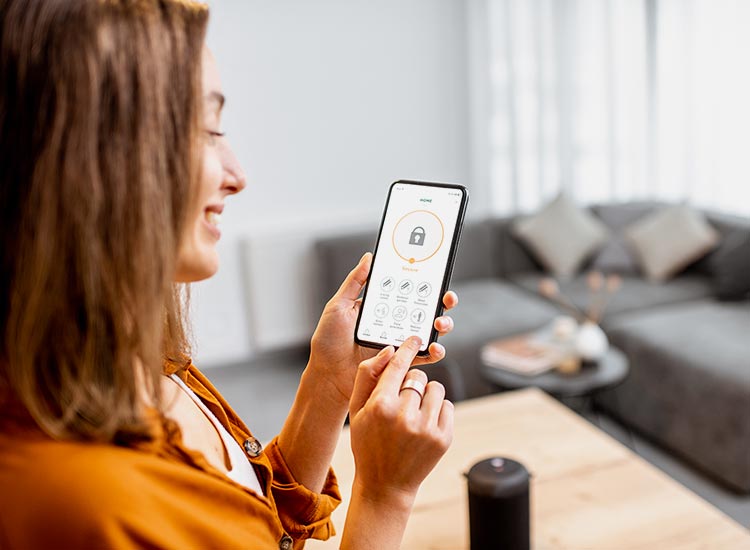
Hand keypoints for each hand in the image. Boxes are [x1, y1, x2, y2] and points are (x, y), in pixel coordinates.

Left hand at [308, 252, 458, 406]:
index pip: (409, 290)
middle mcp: (395, 323)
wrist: (326, 374)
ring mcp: (400, 343)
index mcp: (383, 307)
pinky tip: (434, 348)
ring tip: (439, 323)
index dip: (426, 282)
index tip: (436, 274)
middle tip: (446, 298)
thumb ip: (355, 282)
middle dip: (443, 301)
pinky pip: (424, 357)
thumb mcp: (339, 305)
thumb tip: (368, 257)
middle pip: (426, 308)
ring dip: (443, 325)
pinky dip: (434, 352)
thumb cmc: (329, 341)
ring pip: (430, 331)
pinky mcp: (402, 363)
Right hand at [348, 336, 453, 503]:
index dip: (408, 348)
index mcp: (381, 406)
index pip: (399, 365)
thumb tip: (389, 351)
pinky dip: (438, 410)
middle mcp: (405, 416)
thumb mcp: (356, 410)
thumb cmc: (367, 443)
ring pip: (435, 388)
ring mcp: (427, 428)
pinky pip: (448, 406)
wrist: (385, 485)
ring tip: (413, 414)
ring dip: (426, 396)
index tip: (415, 338)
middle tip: (402, 402)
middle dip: (411, 384)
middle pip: (417, 376)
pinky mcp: (444, 438)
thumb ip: (367, 376)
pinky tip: (424, 424)